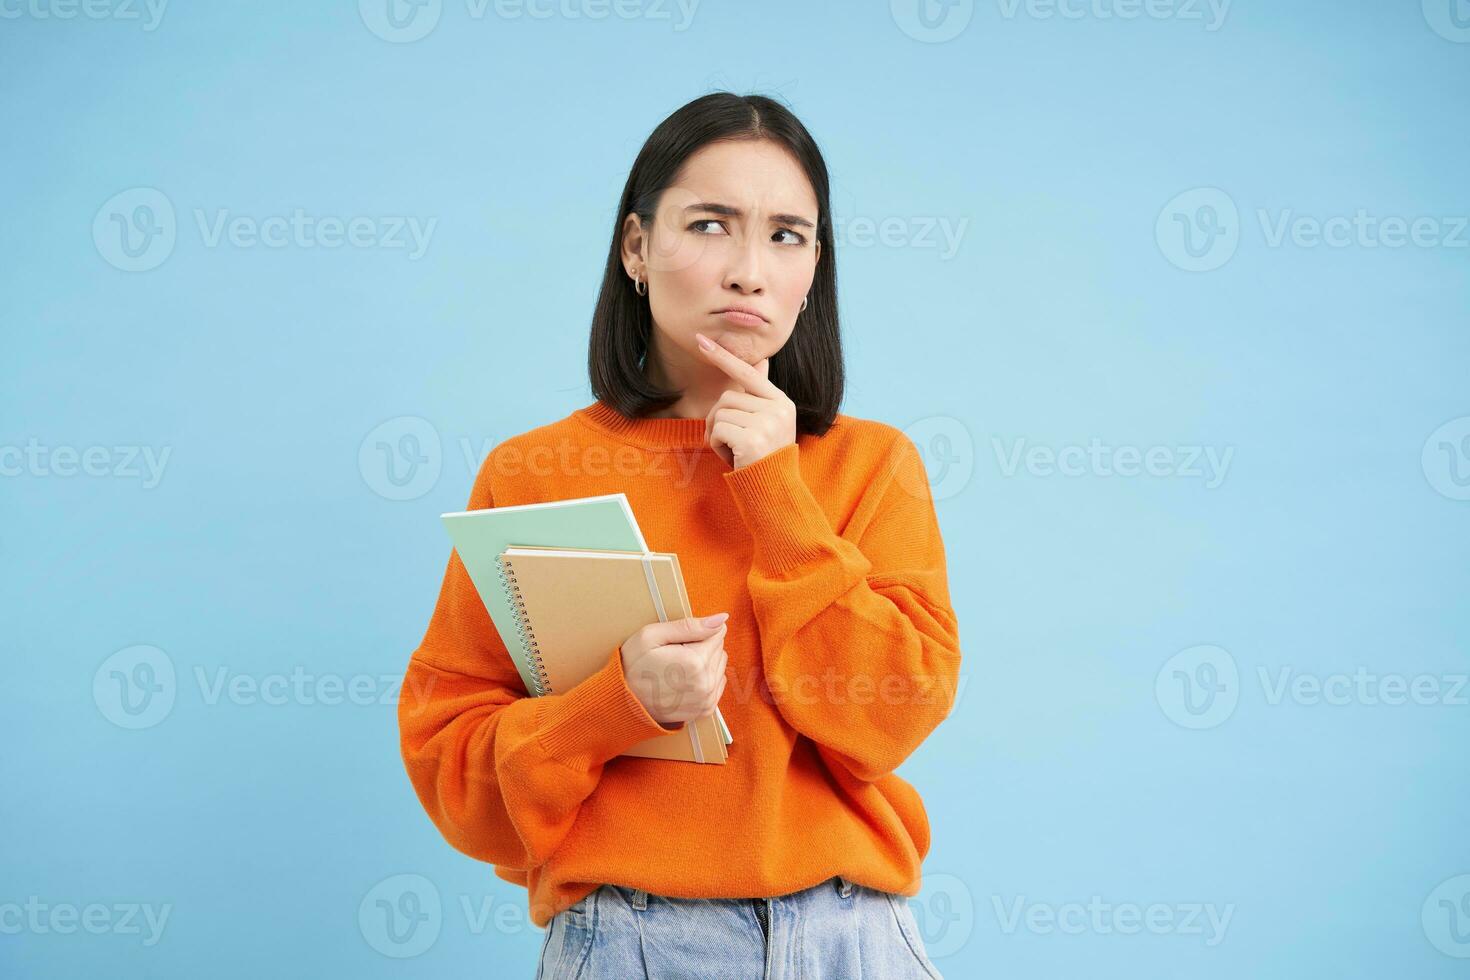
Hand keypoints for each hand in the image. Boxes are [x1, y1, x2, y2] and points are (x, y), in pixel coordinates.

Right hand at [619, 613, 729, 728]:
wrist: (624, 702)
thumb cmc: (633, 666)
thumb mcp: (652, 636)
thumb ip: (689, 626)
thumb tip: (721, 619)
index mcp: (695, 661)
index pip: (717, 632)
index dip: (696, 632)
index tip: (677, 641)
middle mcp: (706, 682)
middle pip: (720, 649)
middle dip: (701, 646)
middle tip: (674, 654)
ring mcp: (707, 698)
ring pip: (720, 665)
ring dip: (704, 663)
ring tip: (678, 668)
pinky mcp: (706, 708)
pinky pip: (718, 683)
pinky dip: (705, 678)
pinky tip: (685, 679)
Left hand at [695, 332, 796, 469]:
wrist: (774, 490)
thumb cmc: (764, 457)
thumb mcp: (767, 422)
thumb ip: (759, 396)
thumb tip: (761, 362)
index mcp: (781, 401)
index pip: (748, 373)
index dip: (723, 357)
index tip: (701, 340)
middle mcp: (777, 408)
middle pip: (728, 397)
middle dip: (719, 419)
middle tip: (731, 441)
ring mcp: (767, 423)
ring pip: (720, 413)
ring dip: (718, 434)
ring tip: (734, 450)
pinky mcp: (752, 438)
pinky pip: (718, 430)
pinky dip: (717, 445)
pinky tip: (732, 457)